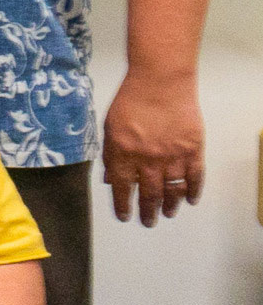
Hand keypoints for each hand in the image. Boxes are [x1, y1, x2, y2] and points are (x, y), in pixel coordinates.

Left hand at [102, 68, 204, 225]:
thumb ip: (111, 156)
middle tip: (147, 222)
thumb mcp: (109, 128)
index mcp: (123, 155)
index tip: (125, 217)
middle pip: (149, 194)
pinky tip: (190, 200)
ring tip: (167, 215)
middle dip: (147, 212)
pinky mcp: (193, 149)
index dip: (123, 206)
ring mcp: (172, 156)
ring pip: (172, 190)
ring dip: (169, 206)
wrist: (160, 82)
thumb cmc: (131, 100)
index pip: (122, 190)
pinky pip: (195, 177)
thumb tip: (112, 180)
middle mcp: (147, 160)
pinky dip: (193, 191)